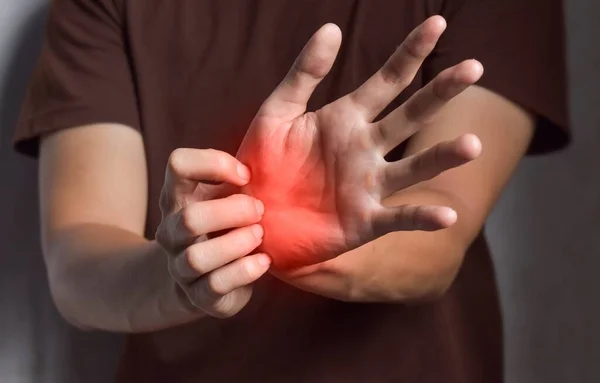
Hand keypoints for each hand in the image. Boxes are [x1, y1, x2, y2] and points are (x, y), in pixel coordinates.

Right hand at [155, 149, 269, 317]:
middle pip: (189, 218)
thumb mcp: (233, 187)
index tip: (246, 173)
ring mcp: (182, 265)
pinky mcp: (200, 295)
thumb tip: (295, 91)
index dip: (213, 163)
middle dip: (231, 212)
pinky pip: (215, 286)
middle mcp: (173, 230)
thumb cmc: (231, 219)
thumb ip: (257, 149)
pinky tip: (264, 261)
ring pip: (198, 258)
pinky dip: (244, 271)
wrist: (212, 275)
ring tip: (260, 236)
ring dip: (236, 245)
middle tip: (260, 210)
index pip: (178, 163)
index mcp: (180, 194)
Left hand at [236, 16, 482, 270]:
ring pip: (414, 166)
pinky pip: (399, 217)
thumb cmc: (263, 161)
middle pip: (411, 115)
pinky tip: (446, 215)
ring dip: (442, 156)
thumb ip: (304, 73)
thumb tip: (332, 27)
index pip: (388, 79)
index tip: (437, 23)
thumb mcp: (278, 111)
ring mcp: (369, 184)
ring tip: (473, 144)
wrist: (251, 212)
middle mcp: (366, 147)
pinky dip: (422, 217)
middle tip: (473, 68)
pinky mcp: (364, 220)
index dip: (411, 52)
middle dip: (441, 91)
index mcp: (347, 118)